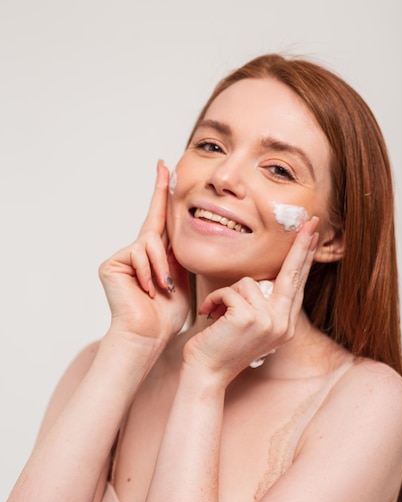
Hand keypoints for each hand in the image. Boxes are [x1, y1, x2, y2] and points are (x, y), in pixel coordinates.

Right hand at [99, 160, 189, 342]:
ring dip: (161, 267)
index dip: (162, 193)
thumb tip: (189, 226)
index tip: (164, 167)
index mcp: (156, 255)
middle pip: (154, 225)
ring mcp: (123, 257)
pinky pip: (138, 254)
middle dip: (162, 215)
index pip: (161, 219)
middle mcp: (138, 252)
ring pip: (150, 243)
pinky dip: (148, 272)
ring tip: (163, 288)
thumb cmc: (167, 314)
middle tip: (165, 182)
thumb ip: (180, 253)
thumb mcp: (182, 278)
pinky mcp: (112, 263)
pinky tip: (148, 289)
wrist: (148, 335)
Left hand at [183, 217, 318, 384]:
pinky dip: (214, 299)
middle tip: (310, 221)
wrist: (205, 374)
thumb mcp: (247, 325)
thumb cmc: (220, 347)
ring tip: (218, 315)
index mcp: (284, 324)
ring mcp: (269, 321)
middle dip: (300, 246)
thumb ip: (260, 304)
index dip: (304, 259)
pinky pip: (230, 290)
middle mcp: (283, 324)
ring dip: (225, 295)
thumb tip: (261, 280)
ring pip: (248, 283)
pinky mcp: (250, 318)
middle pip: (292, 274)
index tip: (311, 236)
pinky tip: (211, 317)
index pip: (296, 284)